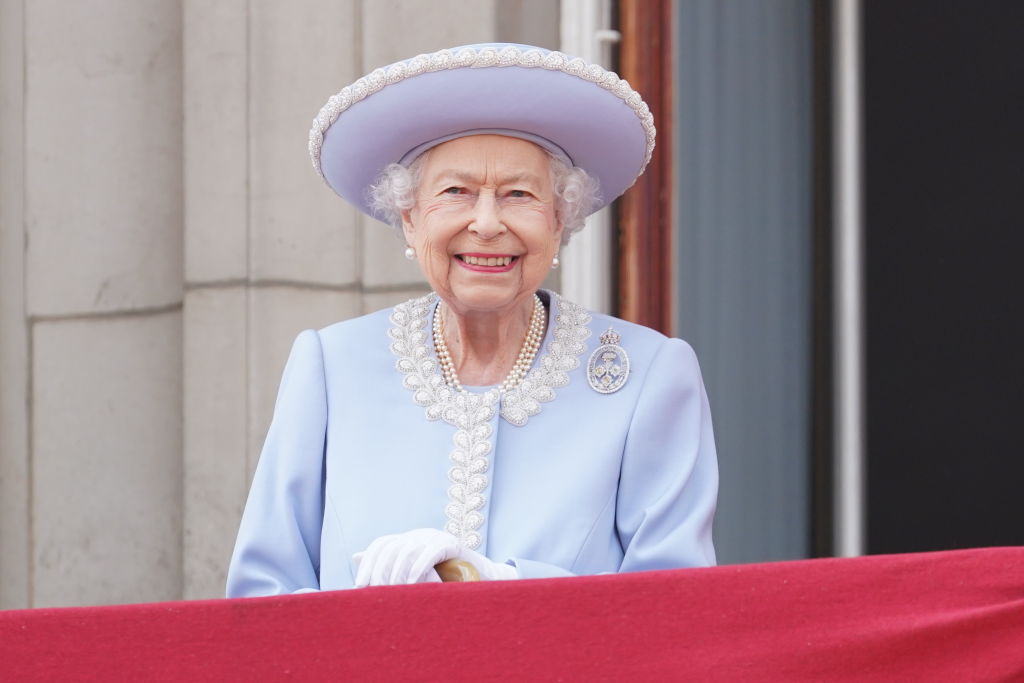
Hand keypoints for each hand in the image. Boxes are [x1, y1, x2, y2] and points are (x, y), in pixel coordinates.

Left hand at [352, 528, 516, 586]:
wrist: (480, 578)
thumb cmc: (445, 580)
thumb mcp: (412, 575)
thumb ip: (388, 566)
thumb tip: (356, 556)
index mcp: (408, 540)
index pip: (381, 545)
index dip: (368, 563)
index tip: (360, 586)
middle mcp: (419, 535)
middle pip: (391, 547)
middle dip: (379, 570)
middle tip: (375, 593)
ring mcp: (435, 537)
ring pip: (408, 550)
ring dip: (397, 573)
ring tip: (393, 592)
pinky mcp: (451, 543)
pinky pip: (431, 552)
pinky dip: (419, 568)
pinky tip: (413, 583)